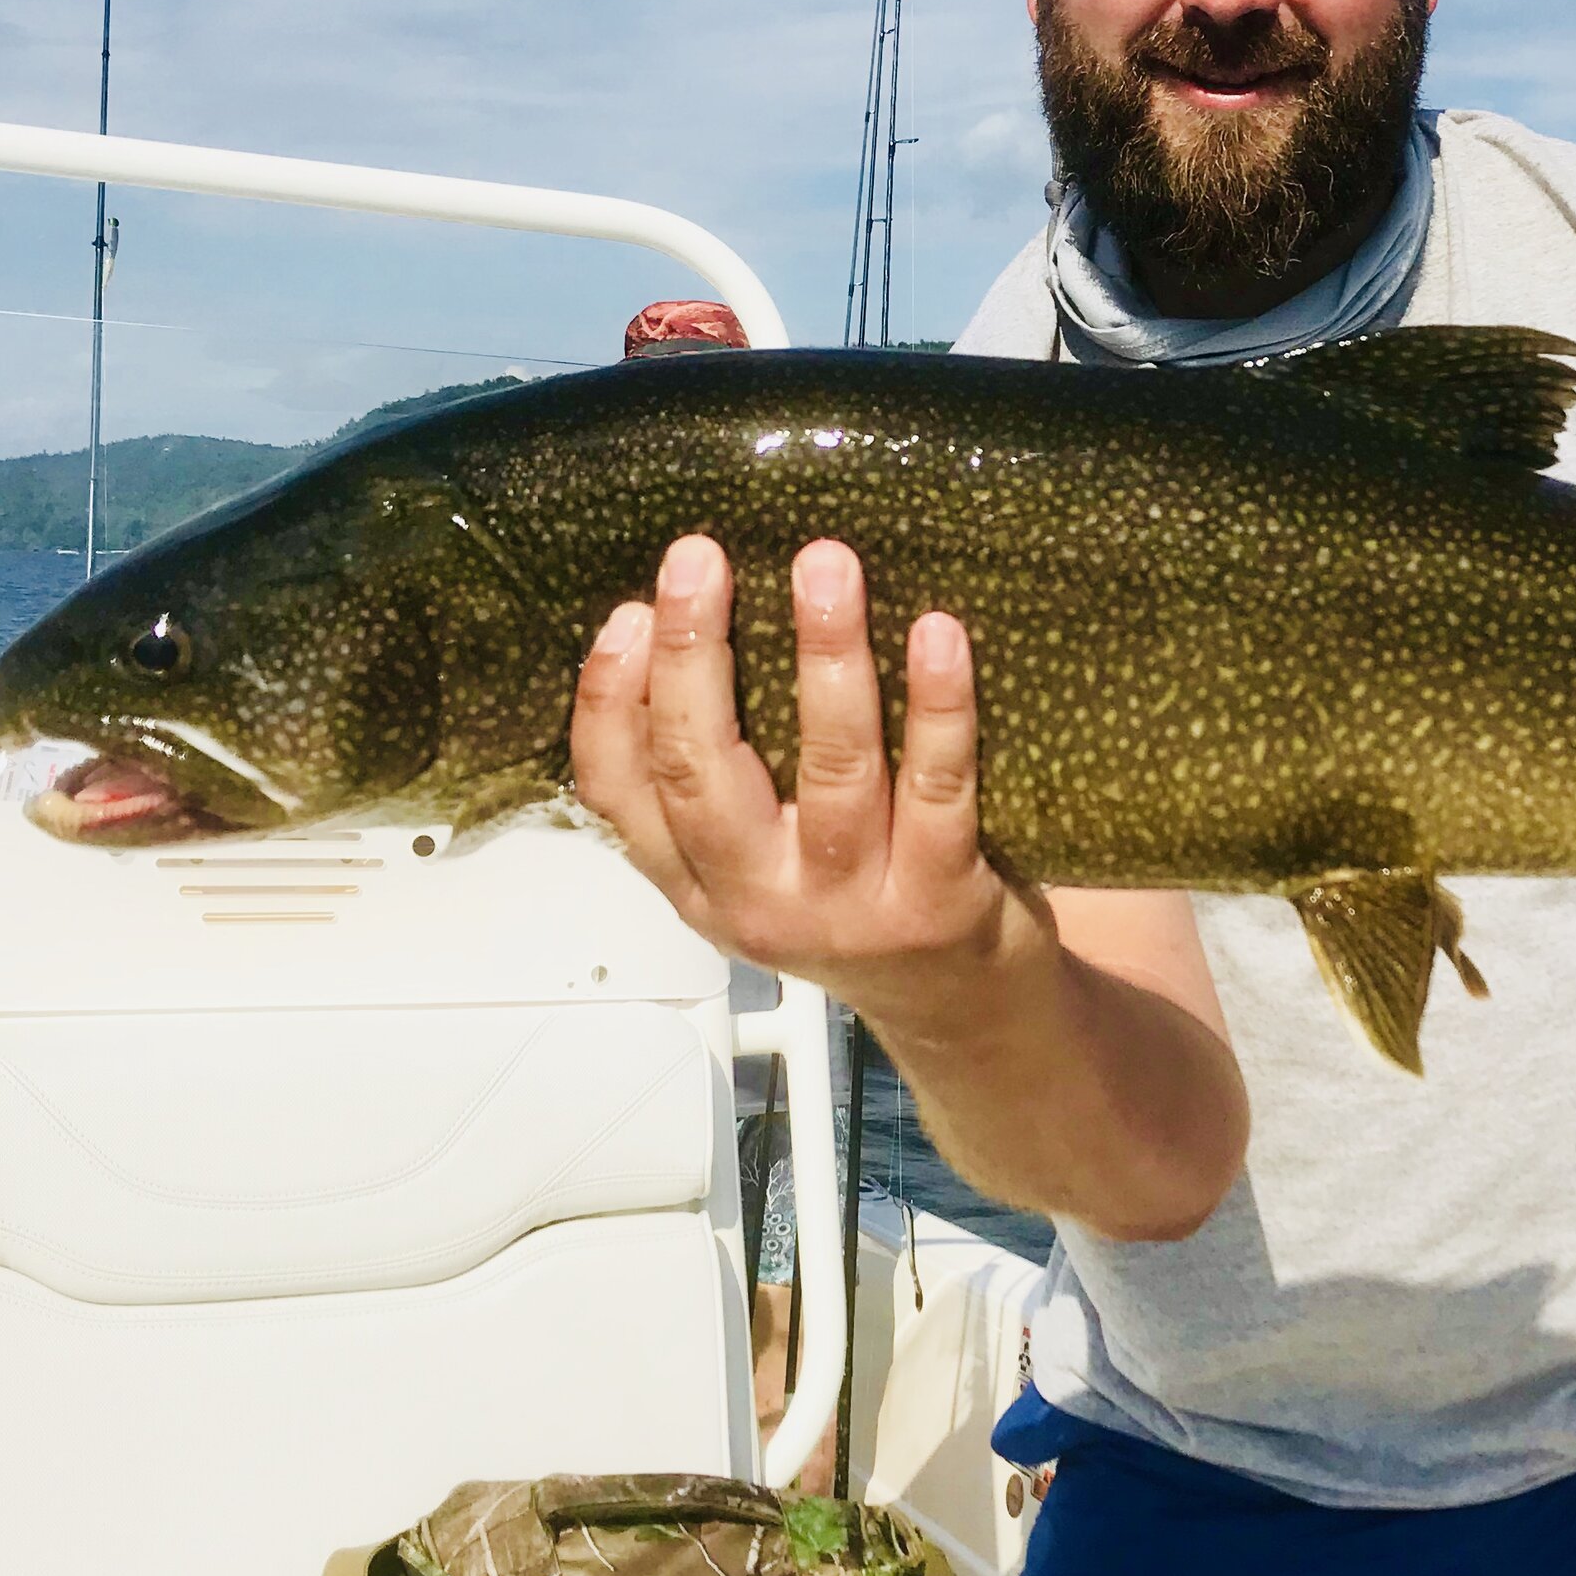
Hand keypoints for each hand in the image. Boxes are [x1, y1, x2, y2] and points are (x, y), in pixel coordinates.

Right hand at [571, 532, 1031, 1038]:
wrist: (964, 1017)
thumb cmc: (858, 906)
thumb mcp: (758, 865)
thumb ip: (719, 778)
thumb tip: (690, 621)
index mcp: (697, 884)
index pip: (616, 792)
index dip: (610, 700)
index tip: (629, 611)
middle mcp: (759, 900)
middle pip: (702, 772)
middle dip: (693, 655)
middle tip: (700, 558)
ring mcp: (851, 906)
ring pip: (829, 768)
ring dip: (824, 658)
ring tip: (825, 567)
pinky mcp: (939, 901)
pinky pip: (937, 788)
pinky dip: (937, 706)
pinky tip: (936, 631)